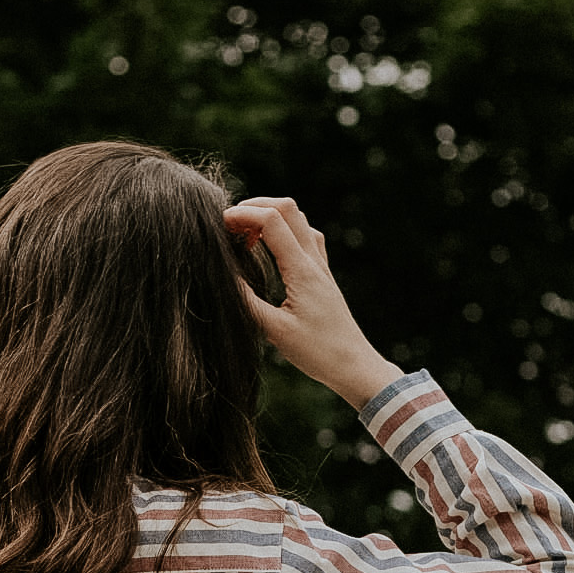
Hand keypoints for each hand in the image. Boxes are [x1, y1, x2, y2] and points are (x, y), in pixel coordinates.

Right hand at [223, 195, 401, 408]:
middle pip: (288, 209)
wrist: (354, 366)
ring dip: (271, 216)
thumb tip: (223, 277)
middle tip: (229, 223)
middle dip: (256, 206)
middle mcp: (315, 262)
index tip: (219, 224)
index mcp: (302, 271)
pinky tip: (271, 248)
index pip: (272, 221)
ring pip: (299, 220)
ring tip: (246, 235)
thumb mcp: (275, 332)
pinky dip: (285, 231)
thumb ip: (247, 302)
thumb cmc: (318, 353)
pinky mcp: (324, 276)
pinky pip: (307, 238)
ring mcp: (322, 267)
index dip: (243, 214)